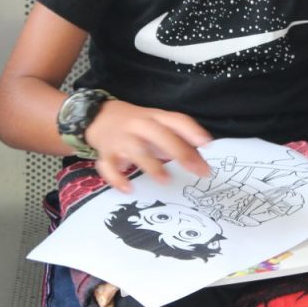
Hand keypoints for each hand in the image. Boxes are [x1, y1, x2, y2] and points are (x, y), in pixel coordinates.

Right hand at [84, 99, 212, 192]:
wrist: (100, 117)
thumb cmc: (138, 127)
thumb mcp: (159, 128)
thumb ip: (179, 142)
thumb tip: (202, 164)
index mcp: (155, 117)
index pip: (176, 120)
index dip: (191, 131)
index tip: (207, 144)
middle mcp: (139, 126)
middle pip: (159, 135)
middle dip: (178, 151)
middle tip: (196, 169)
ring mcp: (121, 139)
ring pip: (135, 150)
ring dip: (151, 165)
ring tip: (165, 181)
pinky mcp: (106, 153)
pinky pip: (109, 166)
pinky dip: (117, 178)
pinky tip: (129, 189)